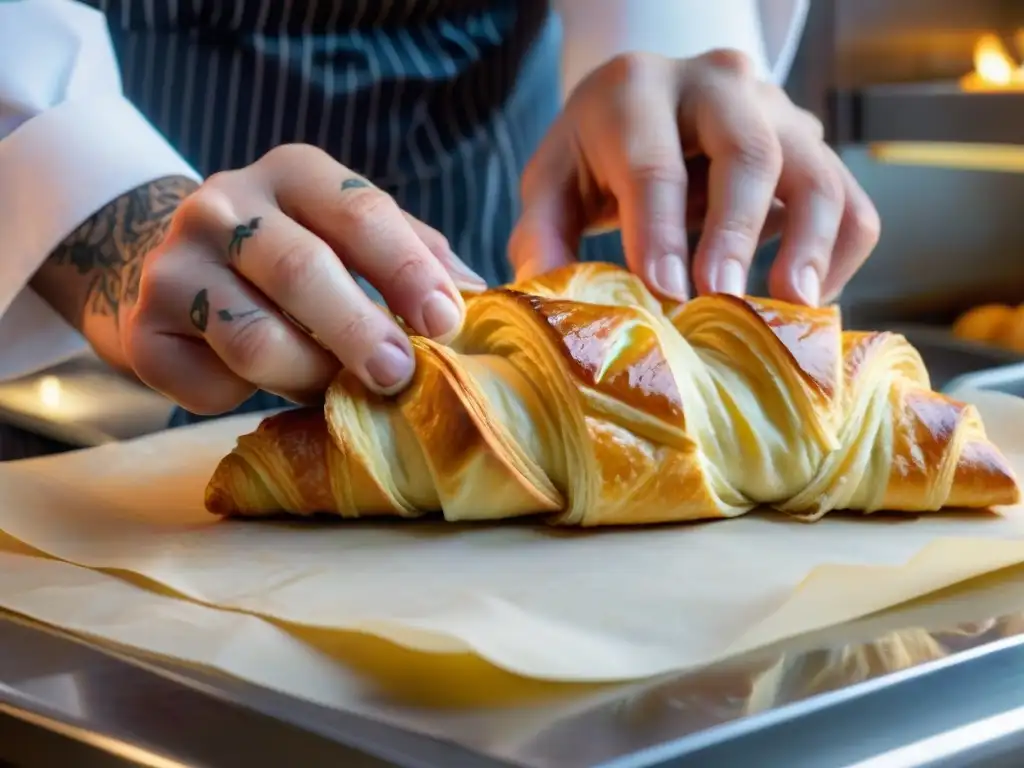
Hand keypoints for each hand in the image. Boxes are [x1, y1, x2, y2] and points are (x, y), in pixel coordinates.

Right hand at [123, 144, 485, 414]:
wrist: (180, 267)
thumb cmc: (296, 253)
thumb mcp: (352, 234)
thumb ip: (415, 257)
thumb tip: (479, 298)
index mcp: (294, 173)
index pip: (360, 213)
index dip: (407, 270)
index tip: (446, 321)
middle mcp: (224, 205)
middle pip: (302, 271)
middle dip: (360, 331)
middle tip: (398, 376)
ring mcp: (174, 265)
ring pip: (256, 339)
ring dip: (309, 375)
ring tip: (332, 387)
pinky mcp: (142, 329)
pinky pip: (210, 385)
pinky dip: (246, 398)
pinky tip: (254, 382)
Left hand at [509, 49, 880, 304]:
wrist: (649, 103)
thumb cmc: (596, 153)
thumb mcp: (553, 182)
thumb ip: (541, 235)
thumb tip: (547, 296)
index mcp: (637, 91)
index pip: (653, 163)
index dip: (660, 230)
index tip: (665, 292)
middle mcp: (717, 87)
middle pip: (748, 152)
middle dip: (736, 232)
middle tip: (724, 299)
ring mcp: (777, 112)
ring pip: (817, 173)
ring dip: (810, 246)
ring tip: (790, 308)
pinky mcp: (814, 148)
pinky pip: (851, 202)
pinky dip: (839, 256)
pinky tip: (802, 300)